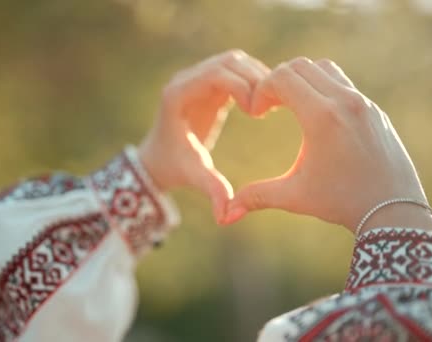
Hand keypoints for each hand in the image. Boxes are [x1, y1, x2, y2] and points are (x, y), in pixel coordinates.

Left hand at [139, 50, 269, 222]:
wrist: (159, 161)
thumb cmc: (173, 167)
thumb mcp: (193, 176)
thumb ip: (211, 189)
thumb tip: (225, 216)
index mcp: (178, 94)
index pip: (215, 73)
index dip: (241, 85)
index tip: (257, 112)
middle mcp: (187, 80)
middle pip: (229, 61)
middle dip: (255, 78)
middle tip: (273, 106)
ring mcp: (198, 79)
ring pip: (236, 62)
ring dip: (258, 78)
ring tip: (273, 105)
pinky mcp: (209, 85)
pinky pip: (237, 72)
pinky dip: (254, 82)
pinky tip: (267, 104)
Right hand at [225, 57, 431, 232]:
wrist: (394, 211)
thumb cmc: (342, 203)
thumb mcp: (295, 197)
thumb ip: (256, 197)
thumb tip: (225, 215)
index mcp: (322, 117)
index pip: (282, 77)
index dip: (262, 90)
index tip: (257, 113)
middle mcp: (345, 101)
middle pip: (301, 66)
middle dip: (278, 81)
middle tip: (270, 107)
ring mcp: (363, 103)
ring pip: (324, 68)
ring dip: (303, 80)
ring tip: (292, 107)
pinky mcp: (374, 110)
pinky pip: (344, 83)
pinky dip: (324, 88)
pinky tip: (317, 117)